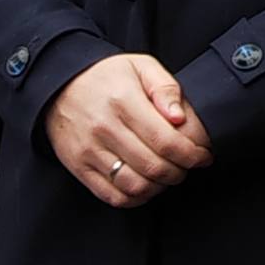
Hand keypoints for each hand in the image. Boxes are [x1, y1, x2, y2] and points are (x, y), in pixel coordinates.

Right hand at [45, 53, 212, 208]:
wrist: (60, 85)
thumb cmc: (107, 75)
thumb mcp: (141, 66)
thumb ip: (166, 88)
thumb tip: (180, 117)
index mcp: (124, 101)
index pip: (165, 140)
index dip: (191, 153)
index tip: (204, 155)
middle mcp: (105, 129)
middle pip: (153, 166)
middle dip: (180, 171)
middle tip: (190, 165)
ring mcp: (90, 152)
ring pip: (134, 186)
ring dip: (161, 187)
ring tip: (171, 175)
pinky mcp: (79, 168)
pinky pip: (112, 196)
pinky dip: (136, 198)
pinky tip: (148, 186)